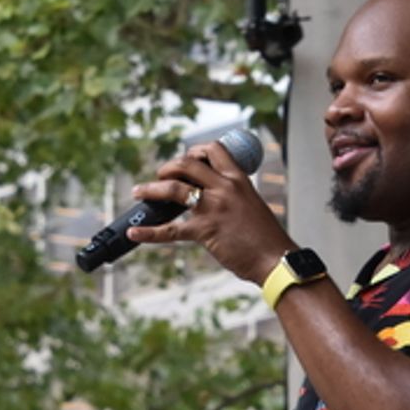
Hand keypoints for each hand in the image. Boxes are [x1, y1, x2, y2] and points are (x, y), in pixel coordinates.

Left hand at [126, 140, 294, 283]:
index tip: (185, 159)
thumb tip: (211, 193)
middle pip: (187, 164)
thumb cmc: (265, 236)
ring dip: (151, 189)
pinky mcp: (205, 231)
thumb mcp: (251, 204)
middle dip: (167, 167)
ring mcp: (213, 208)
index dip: (194, 151)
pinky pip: (171, 230)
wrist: (275, 259)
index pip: (213, 150)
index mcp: (239, 179)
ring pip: (174, 189)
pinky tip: (134, 233)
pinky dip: (149, 232)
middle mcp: (224, 188)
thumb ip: (232, 195)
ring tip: (138, 192)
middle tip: (160, 176)